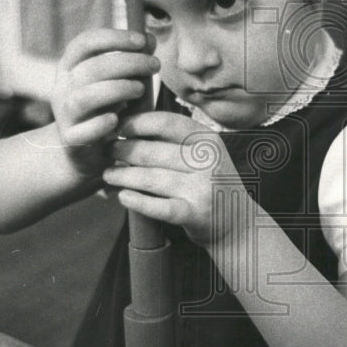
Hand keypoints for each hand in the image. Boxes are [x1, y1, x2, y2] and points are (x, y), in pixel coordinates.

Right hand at [50, 28, 159, 177]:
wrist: (85, 152)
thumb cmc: (107, 109)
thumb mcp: (121, 82)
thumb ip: (134, 60)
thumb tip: (150, 39)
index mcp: (71, 67)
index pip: (85, 43)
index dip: (114, 37)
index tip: (142, 41)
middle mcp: (63, 87)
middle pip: (91, 68)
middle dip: (128, 62)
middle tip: (154, 65)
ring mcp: (64, 114)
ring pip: (84, 97)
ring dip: (117, 89)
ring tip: (141, 90)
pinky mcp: (71, 140)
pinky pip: (83, 131)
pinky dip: (101, 124)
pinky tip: (119, 120)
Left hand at [102, 111, 247, 247]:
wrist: (239, 224)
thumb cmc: (212, 184)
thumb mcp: (205, 154)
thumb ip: (177, 140)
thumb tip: (132, 122)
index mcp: (208, 140)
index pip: (166, 123)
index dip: (136, 122)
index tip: (117, 126)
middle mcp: (208, 162)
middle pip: (153, 151)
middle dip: (124, 150)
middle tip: (107, 151)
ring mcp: (202, 189)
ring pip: (151, 178)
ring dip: (123, 175)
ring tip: (108, 174)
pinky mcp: (195, 214)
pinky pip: (158, 206)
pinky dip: (137, 201)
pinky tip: (123, 196)